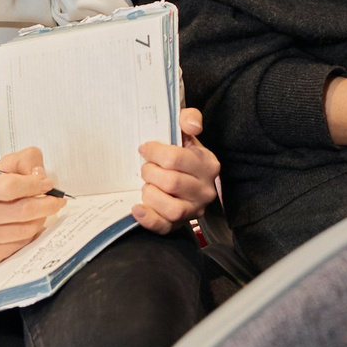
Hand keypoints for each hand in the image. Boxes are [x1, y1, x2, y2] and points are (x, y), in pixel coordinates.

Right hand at [0, 146, 62, 267]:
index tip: (48, 184)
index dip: (35, 185)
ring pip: (25, 230)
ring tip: (40, 213)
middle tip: (56, 201)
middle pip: (22, 210)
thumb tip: (40, 174)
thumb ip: (23, 162)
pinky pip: (20, 246)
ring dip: (39, 220)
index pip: (10, 186)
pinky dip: (29, 235)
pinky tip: (26, 227)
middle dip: (46, 204)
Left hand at [132, 108, 220, 232]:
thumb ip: (189, 118)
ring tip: (147, 186)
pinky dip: (149, 218)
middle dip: (150, 173)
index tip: (145, 149)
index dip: (154, 152)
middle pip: (172, 183)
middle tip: (145, 168)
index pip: (176, 158)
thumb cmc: (181, 155)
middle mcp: (205, 189)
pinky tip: (138, 208)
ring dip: (151, 195)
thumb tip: (192, 125)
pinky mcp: (181, 224)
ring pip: (172, 209)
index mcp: (207, 163)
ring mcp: (195, 209)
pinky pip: (165, 227)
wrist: (184, 178)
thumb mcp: (186, 133)